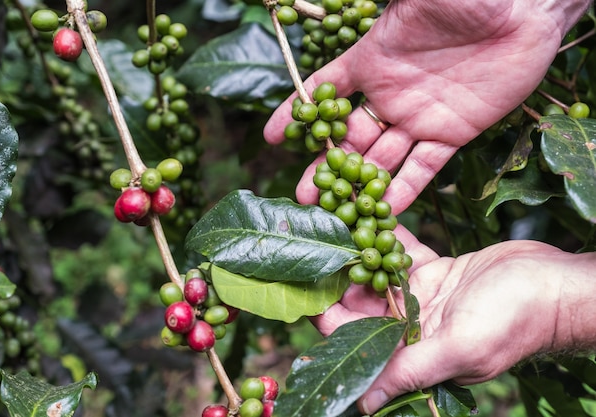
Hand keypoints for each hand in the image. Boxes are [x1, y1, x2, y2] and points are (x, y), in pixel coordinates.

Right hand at [264, 0, 586, 213]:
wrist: (527, 13)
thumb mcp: (418, 0)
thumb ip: (387, 13)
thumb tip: (336, 1)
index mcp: (372, 60)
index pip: (325, 89)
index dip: (298, 112)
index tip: (273, 137)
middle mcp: (389, 94)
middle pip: (348, 136)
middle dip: (325, 165)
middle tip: (303, 195)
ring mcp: (419, 117)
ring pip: (380, 158)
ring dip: (357, 185)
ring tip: (335, 212)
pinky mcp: (451, 134)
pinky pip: (423, 167)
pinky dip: (404, 189)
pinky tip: (385, 212)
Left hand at [312, 234, 595, 414]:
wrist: (556, 285)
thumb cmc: (515, 320)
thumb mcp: (461, 347)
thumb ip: (410, 370)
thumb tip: (364, 405)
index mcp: (411, 350)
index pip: (355, 336)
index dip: (327, 311)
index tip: (302, 281)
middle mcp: (410, 327)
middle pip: (359, 302)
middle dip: (336, 274)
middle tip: (311, 240)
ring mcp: (422, 297)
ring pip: (376, 274)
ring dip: (355, 251)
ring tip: (330, 221)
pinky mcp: (435, 272)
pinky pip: (402, 252)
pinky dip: (385, 235)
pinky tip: (365, 213)